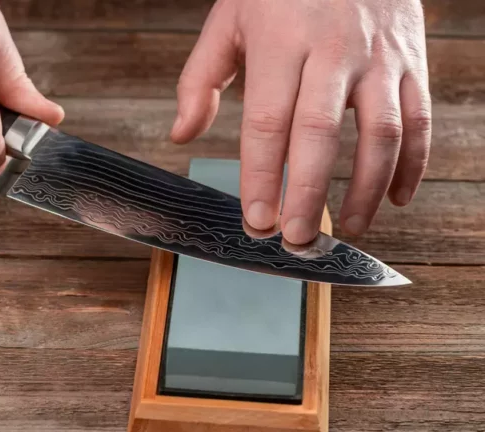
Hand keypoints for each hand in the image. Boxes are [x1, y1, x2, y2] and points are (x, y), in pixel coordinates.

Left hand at [171, 0, 431, 242]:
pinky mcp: (411, 61)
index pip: (267, 123)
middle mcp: (334, 52)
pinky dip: (412, 165)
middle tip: (296, 240)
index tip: (255, 221)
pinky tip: (395, 199)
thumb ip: (200, 78)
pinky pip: (418, 120)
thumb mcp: (229, 19)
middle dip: (308, 195)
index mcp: (282, 44)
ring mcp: (379, 57)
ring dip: (365, 190)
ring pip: (381, 134)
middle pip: (320, 135)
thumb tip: (181, 135)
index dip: (261, 177)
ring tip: (347, 230)